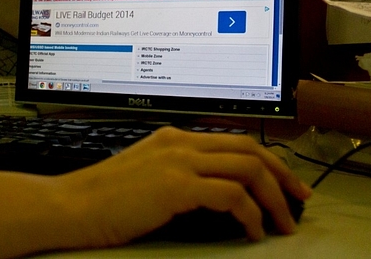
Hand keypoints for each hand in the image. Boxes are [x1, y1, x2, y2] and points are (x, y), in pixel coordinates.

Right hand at [47, 126, 312, 249]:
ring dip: (274, 197)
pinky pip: (231, 195)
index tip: (284, 181)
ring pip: (248, 169)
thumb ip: (178, 171)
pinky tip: (252, 231)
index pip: (234, 141)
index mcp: (175, 137)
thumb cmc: (103, 197)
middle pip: (250, 149)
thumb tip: (213, 189)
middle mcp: (180, 142)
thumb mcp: (146, 173)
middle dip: (283, 175)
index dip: (266, 160)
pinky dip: (250, 214)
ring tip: (284, 223)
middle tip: (300, 198)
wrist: (70, 205)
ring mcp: (178, 160)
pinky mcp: (175, 185)